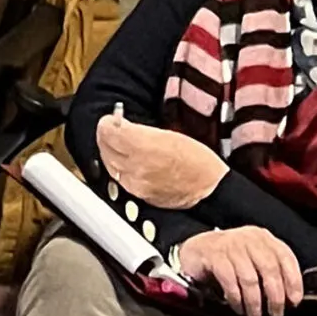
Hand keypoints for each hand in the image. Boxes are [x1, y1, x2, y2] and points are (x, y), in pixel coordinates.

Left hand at [95, 110, 226, 210]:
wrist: (211, 189)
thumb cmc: (198, 160)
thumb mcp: (170, 134)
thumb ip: (140, 130)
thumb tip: (120, 125)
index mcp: (145, 146)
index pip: (109, 132)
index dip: (106, 123)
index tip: (110, 120)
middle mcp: (136, 166)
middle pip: (105, 148)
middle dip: (105, 136)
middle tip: (111, 129)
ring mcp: (136, 184)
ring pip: (109, 165)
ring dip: (109, 152)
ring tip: (117, 144)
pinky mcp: (139, 195)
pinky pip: (120, 179)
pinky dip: (119, 168)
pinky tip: (126, 161)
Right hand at [172, 225, 304, 315]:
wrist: (196, 250)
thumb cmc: (230, 260)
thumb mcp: (254, 260)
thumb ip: (270, 273)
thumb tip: (288, 300)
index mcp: (264, 239)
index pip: (286, 258)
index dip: (293, 281)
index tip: (293, 301)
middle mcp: (249, 239)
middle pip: (269, 269)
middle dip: (275, 297)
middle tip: (276, 315)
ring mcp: (230, 245)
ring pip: (250, 278)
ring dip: (254, 303)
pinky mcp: (213, 255)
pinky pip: (229, 281)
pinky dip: (236, 298)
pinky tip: (238, 307)